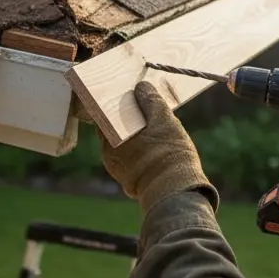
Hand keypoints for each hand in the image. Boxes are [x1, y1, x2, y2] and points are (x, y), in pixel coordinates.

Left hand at [99, 81, 216, 213]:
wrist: (174, 190)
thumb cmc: (167, 152)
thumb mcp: (163, 119)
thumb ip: (150, 101)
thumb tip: (141, 87)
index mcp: (109, 137)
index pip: (104, 113)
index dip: (115, 104)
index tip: (128, 97)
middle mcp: (108, 155)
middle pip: (113, 130)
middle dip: (125, 121)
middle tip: (144, 112)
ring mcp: (117, 170)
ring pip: (122, 146)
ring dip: (133, 138)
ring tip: (153, 130)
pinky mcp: (129, 182)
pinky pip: (130, 161)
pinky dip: (138, 153)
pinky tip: (154, 149)